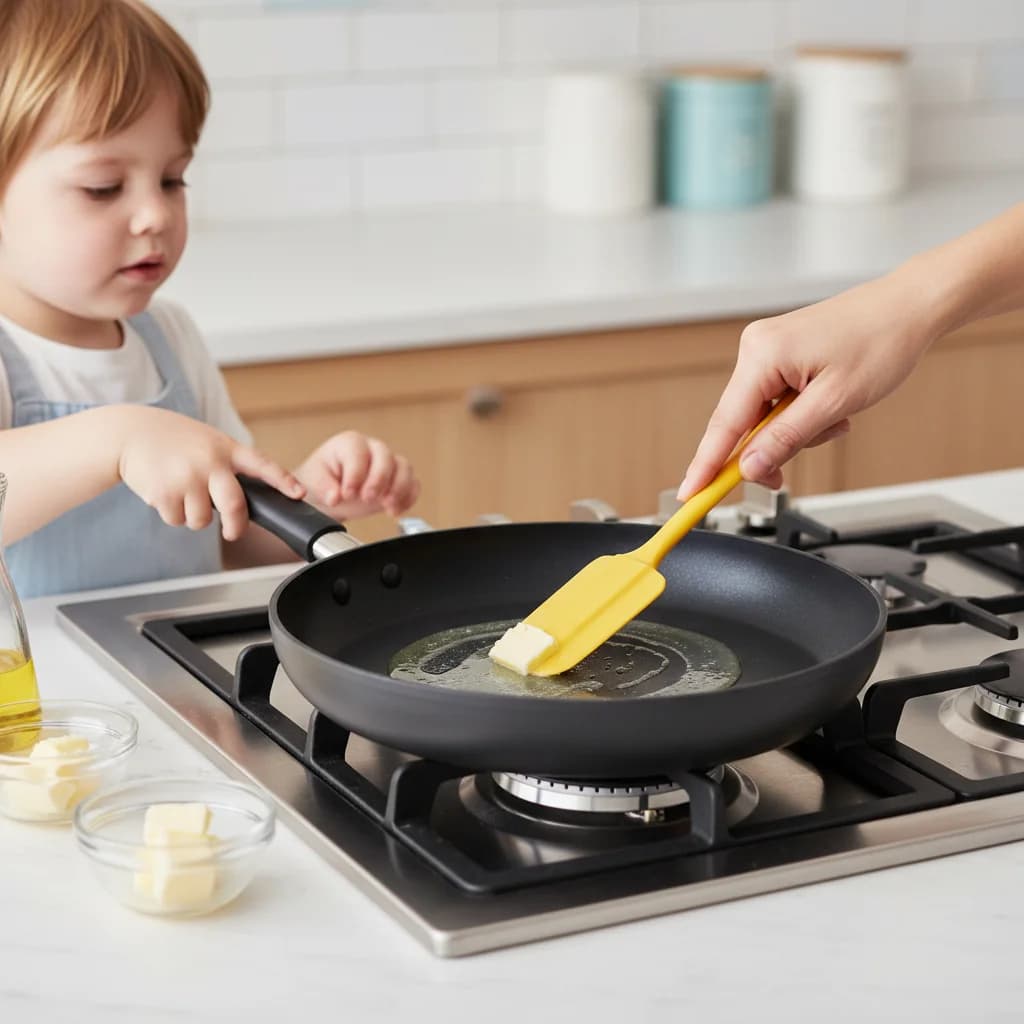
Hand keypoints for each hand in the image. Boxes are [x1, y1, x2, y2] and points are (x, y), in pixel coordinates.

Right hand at [116, 406, 304, 540]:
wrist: (129, 433)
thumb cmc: (173, 440)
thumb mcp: (207, 441)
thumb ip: (228, 465)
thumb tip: (243, 504)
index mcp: (226, 448)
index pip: (262, 465)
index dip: (283, 480)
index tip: (299, 493)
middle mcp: (210, 462)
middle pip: (235, 506)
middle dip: (235, 526)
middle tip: (232, 531)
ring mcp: (188, 478)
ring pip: (202, 520)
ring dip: (193, 516)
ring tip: (181, 493)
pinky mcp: (165, 493)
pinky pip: (177, 520)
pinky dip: (172, 514)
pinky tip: (164, 492)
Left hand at [294, 430, 418, 519]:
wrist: (330, 489)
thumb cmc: (323, 477)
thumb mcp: (314, 479)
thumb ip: (324, 486)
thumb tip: (335, 496)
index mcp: (350, 443)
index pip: (359, 454)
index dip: (355, 475)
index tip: (347, 493)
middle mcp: (373, 449)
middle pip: (386, 457)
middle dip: (379, 481)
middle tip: (367, 498)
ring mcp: (388, 463)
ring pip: (405, 468)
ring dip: (399, 489)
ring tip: (387, 506)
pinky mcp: (398, 480)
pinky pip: (413, 484)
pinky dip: (408, 499)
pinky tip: (395, 511)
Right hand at [677, 272, 937, 499]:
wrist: (910, 306)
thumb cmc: (881, 341)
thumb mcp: (834, 403)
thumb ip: (786, 439)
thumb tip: (749, 467)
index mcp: (762, 355)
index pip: (724, 425)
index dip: (705, 465)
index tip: (690, 495)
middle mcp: (756, 348)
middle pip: (741, 424)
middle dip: (768, 450)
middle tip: (785, 477)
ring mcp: (766, 350)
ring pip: (762, 416)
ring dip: (794, 431)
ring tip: (835, 420)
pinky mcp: (780, 354)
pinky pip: (775, 401)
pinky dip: (799, 415)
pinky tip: (829, 408)